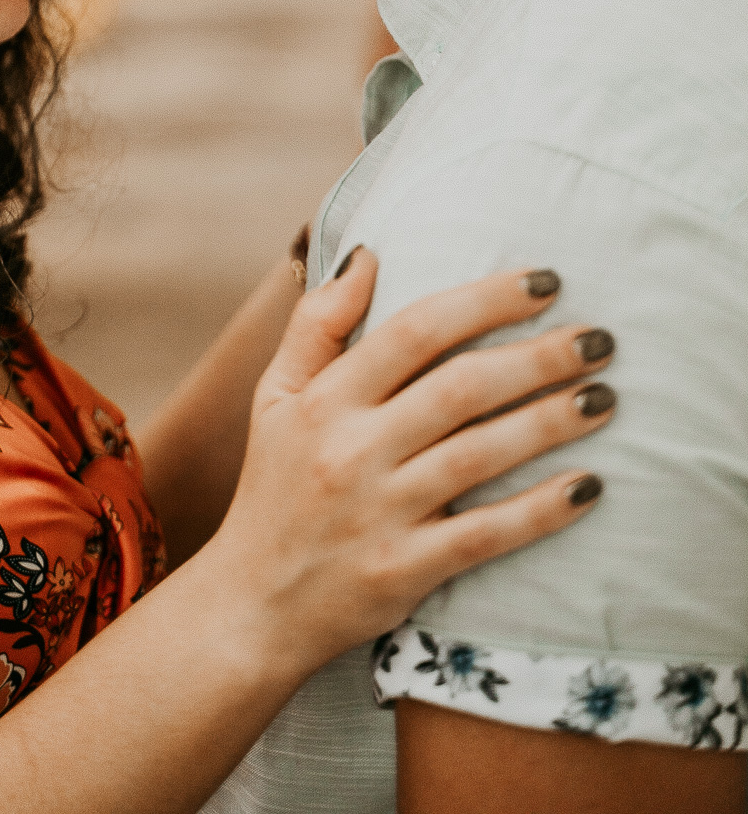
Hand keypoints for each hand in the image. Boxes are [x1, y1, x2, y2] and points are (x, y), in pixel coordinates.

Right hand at [211, 250, 612, 677]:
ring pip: (480, 455)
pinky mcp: (404, 572)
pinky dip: (540, 510)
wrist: (254, 605)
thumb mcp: (275, 396)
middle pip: (460, 389)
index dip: (484, 300)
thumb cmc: (274, 487)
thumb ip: (317, 322)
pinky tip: (589, 486)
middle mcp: (352, 450)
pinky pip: (486, 535)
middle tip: (598, 338)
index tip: (545, 281)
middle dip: (538, 358)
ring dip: (550, 422)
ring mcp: (380, 513)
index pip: (414, 332)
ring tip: (605, 397)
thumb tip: (369, 254)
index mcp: (325, 400)